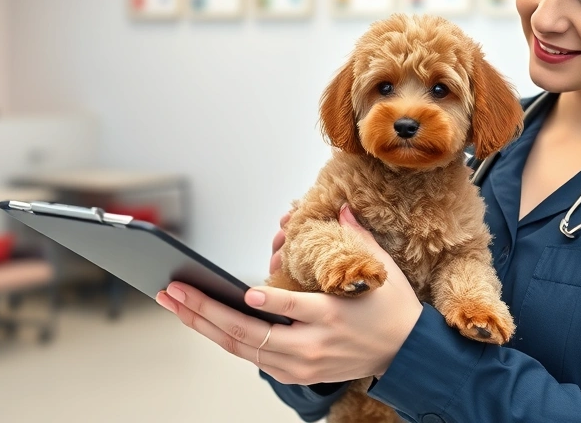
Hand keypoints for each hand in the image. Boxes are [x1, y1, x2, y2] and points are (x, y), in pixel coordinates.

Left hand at [155, 205, 422, 384]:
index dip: (269, 302)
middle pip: (251, 333)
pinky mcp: (296, 373)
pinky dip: (223, 337)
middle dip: (207, 310)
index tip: (245, 292)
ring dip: (204, 325)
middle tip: (175, 290)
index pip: (296, 309)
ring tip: (175, 303)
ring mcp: (301, 364)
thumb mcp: (381, 270)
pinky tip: (200, 320)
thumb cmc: (392, 308)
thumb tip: (341, 207)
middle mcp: (312, 346)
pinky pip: (251, 356)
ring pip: (242, 347)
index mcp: (333, 317)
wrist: (405, 355)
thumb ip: (357, 237)